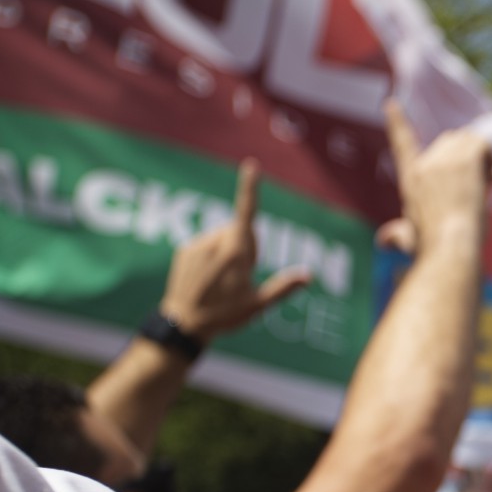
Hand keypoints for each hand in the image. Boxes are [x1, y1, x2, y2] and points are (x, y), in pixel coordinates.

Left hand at [161, 159, 311, 341]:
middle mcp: (214, 243)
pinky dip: (211, 255)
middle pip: (240, 231)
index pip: (246, 214)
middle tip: (242, 278)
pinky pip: (205, 244)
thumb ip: (283, 288)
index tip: (251, 166)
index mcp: (235, 253)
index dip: (250, 189)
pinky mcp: (184, 250)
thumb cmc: (224, 316)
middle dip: (246, 246)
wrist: (183, 325)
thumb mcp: (258, 306)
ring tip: (222, 281)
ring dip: (228, 251)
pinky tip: (208, 278)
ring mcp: (197, 245)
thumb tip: (308, 276)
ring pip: (222, 237)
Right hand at [376, 100, 490, 257]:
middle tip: (475, 186)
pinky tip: (491, 181)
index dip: (397, 122)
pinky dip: (491, 159)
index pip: (402, 143)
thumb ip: (396, 236)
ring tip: (484, 185)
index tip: (391, 104)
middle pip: (450, 139)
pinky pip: (484, 144)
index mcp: (411, 179)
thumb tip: (382, 242)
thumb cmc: (430, 248)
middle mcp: (425, 164)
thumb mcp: (409, 240)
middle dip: (466, 157)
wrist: (449, 246)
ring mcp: (445, 159)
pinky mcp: (466, 159)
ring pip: (470, 140)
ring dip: (481, 158)